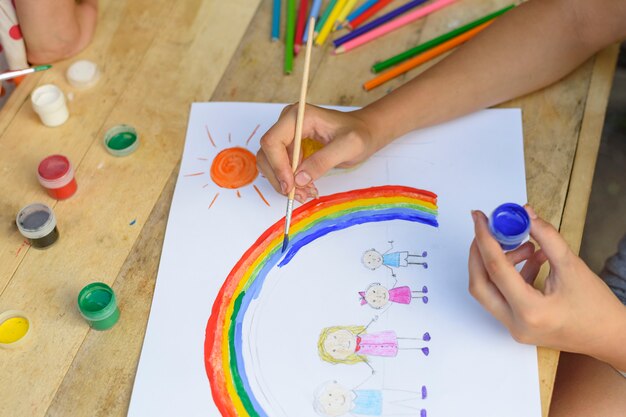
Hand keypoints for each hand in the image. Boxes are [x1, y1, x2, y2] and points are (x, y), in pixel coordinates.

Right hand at [257, 104, 376, 201]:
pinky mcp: (289, 147)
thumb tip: (299, 179)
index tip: (291, 186)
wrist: (364, 132)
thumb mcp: (348, 147)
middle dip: (280, 178)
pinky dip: (289, 181)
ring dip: (284, 183)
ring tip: (306, 192)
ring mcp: (287, 134)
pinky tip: (306, 187)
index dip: (278, 166)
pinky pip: (280, 167)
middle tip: (301, 194)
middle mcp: (288, 123)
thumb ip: (323, 161)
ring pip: (270, 163)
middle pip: (267, 154)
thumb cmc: (359, 134)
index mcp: (299, 116)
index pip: (273, 141)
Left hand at [468, 206, 625, 362]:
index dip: (485, 239)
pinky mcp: (516, 325)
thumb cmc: (596, 307)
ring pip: (488, 290)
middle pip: (479, 284)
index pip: (495, 269)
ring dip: (498, 263)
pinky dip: (509, 275)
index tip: (479, 217)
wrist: (610, 337)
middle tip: (488, 229)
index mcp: (530, 311)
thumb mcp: (572, 266)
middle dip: (479, 253)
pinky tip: (531, 259)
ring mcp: (514, 328)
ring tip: (525, 246)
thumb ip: (546, 237)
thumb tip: (526, 214)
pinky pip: (501, 296)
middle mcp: (516, 324)